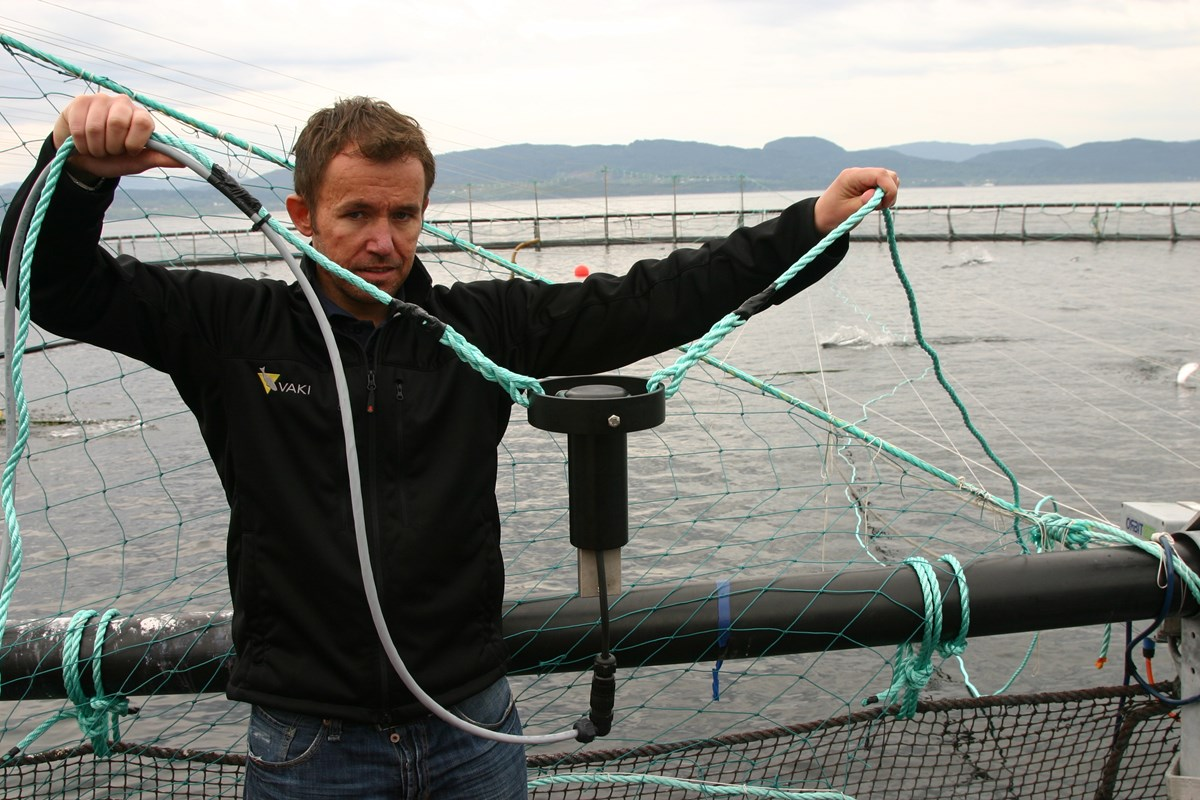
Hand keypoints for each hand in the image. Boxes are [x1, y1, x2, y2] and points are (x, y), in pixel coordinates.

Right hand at [52, 93, 181, 179]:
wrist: (83, 158)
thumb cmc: (113, 159)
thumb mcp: (137, 162)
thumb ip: (157, 158)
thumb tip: (182, 162)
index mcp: (141, 117)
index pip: (144, 123)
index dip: (134, 143)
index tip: (129, 151)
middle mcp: (124, 103)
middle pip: (118, 123)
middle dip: (112, 146)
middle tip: (111, 150)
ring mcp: (101, 99)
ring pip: (97, 127)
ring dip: (96, 147)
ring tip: (97, 148)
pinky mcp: (80, 101)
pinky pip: (80, 127)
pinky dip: (81, 143)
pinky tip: (83, 143)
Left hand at [813, 167, 899, 234]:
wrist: (822, 217)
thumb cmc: (832, 214)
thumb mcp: (848, 211)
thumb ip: (864, 202)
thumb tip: (878, 194)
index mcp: (852, 176)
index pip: (880, 174)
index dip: (889, 188)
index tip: (886, 204)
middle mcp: (859, 174)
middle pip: (888, 175)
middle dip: (890, 191)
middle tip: (880, 207)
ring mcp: (864, 178)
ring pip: (889, 179)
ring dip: (888, 194)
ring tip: (875, 206)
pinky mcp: (868, 185)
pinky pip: (884, 186)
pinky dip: (885, 195)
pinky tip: (875, 204)